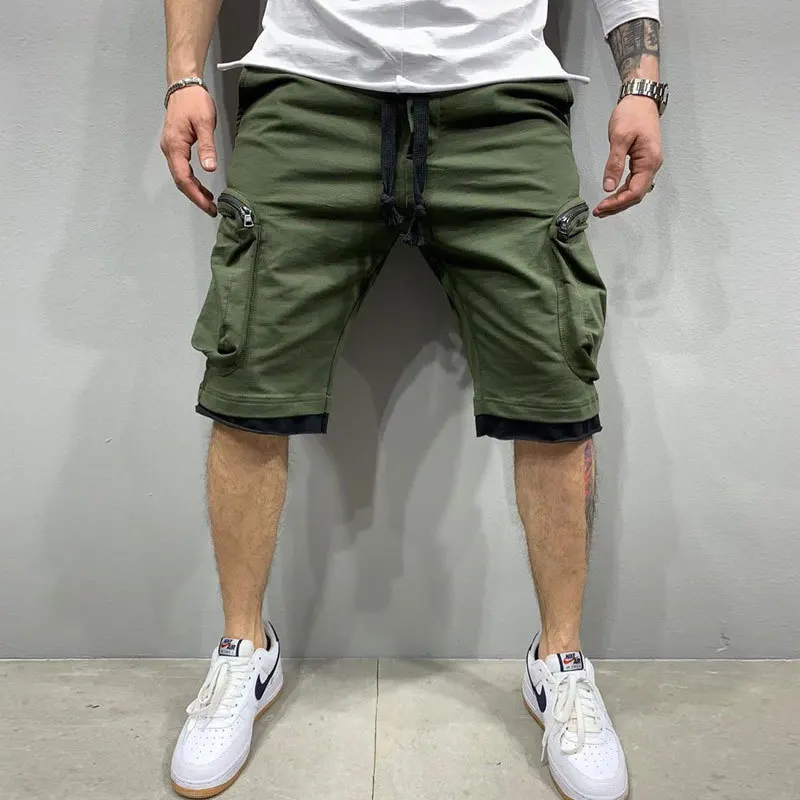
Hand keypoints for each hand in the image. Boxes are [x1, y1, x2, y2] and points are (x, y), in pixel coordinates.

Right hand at [160, 86, 217, 215]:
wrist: (183, 86)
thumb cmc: (194, 101)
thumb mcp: (205, 123)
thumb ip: (207, 146)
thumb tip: (209, 168)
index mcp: (175, 146)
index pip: (183, 178)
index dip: (195, 194)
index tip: (208, 205)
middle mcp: (169, 149)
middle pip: (180, 181)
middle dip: (195, 197)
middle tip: (211, 210)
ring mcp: (171, 148)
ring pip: (181, 176)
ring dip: (194, 191)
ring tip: (209, 202)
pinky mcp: (176, 147)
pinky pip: (182, 169)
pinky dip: (192, 181)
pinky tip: (203, 187)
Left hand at [594, 95, 662, 217]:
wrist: (641, 98)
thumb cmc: (631, 114)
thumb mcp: (620, 137)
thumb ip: (614, 163)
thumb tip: (608, 187)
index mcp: (649, 161)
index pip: (635, 191)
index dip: (618, 203)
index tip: (601, 207)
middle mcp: (652, 166)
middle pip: (636, 195)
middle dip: (617, 206)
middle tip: (598, 212)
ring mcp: (649, 164)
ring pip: (635, 190)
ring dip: (620, 201)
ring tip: (602, 207)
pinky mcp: (643, 161)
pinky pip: (634, 182)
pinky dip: (622, 192)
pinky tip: (611, 195)